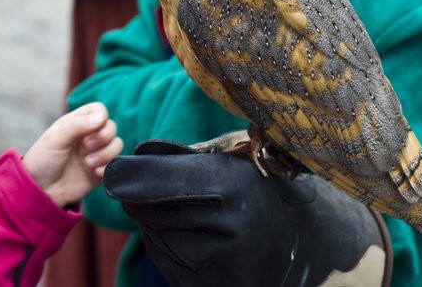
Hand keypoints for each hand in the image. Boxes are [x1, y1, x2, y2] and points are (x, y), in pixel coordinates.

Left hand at [23, 103, 122, 207]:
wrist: (41, 190)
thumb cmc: (42, 161)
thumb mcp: (55, 139)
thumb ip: (77, 125)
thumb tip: (101, 118)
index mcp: (76, 123)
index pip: (99, 110)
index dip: (101, 116)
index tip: (94, 127)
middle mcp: (88, 136)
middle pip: (111, 127)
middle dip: (103, 137)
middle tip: (86, 147)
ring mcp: (95, 153)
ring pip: (117, 145)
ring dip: (106, 154)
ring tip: (88, 163)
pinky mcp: (100, 170)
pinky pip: (116, 164)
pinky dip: (108, 167)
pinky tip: (94, 173)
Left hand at [103, 140, 391, 286]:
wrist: (308, 241)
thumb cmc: (262, 186)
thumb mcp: (230, 156)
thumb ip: (181, 156)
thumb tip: (127, 166)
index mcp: (233, 187)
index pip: (157, 179)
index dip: (130, 173)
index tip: (113, 169)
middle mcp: (227, 230)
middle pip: (148, 208)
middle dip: (142, 193)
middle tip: (156, 184)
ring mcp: (220, 265)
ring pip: (154, 233)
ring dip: (156, 220)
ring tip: (192, 212)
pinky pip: (165, 260)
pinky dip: (167, 244)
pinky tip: (193, 235)